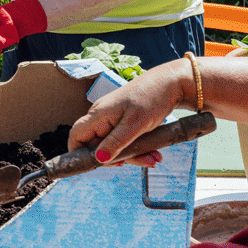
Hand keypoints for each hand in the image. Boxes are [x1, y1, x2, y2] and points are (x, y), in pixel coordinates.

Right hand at [67, 59, 189, 165]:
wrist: (170, 83)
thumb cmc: (152, 97)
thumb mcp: (135, 124)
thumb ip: (116, 142)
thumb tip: (99, 159)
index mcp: (98, 115)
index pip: (76, 136)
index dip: (79, 153)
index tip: (98, 165)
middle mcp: (102, 118)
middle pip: (98, 146)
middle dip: (117, 158)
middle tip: (139, 162)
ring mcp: (113, 120)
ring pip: (115, 146)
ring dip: (133, 155)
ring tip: (154, 159)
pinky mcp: (124, 122)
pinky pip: (125, 141)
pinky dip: (139, 148)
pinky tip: (153, 152)